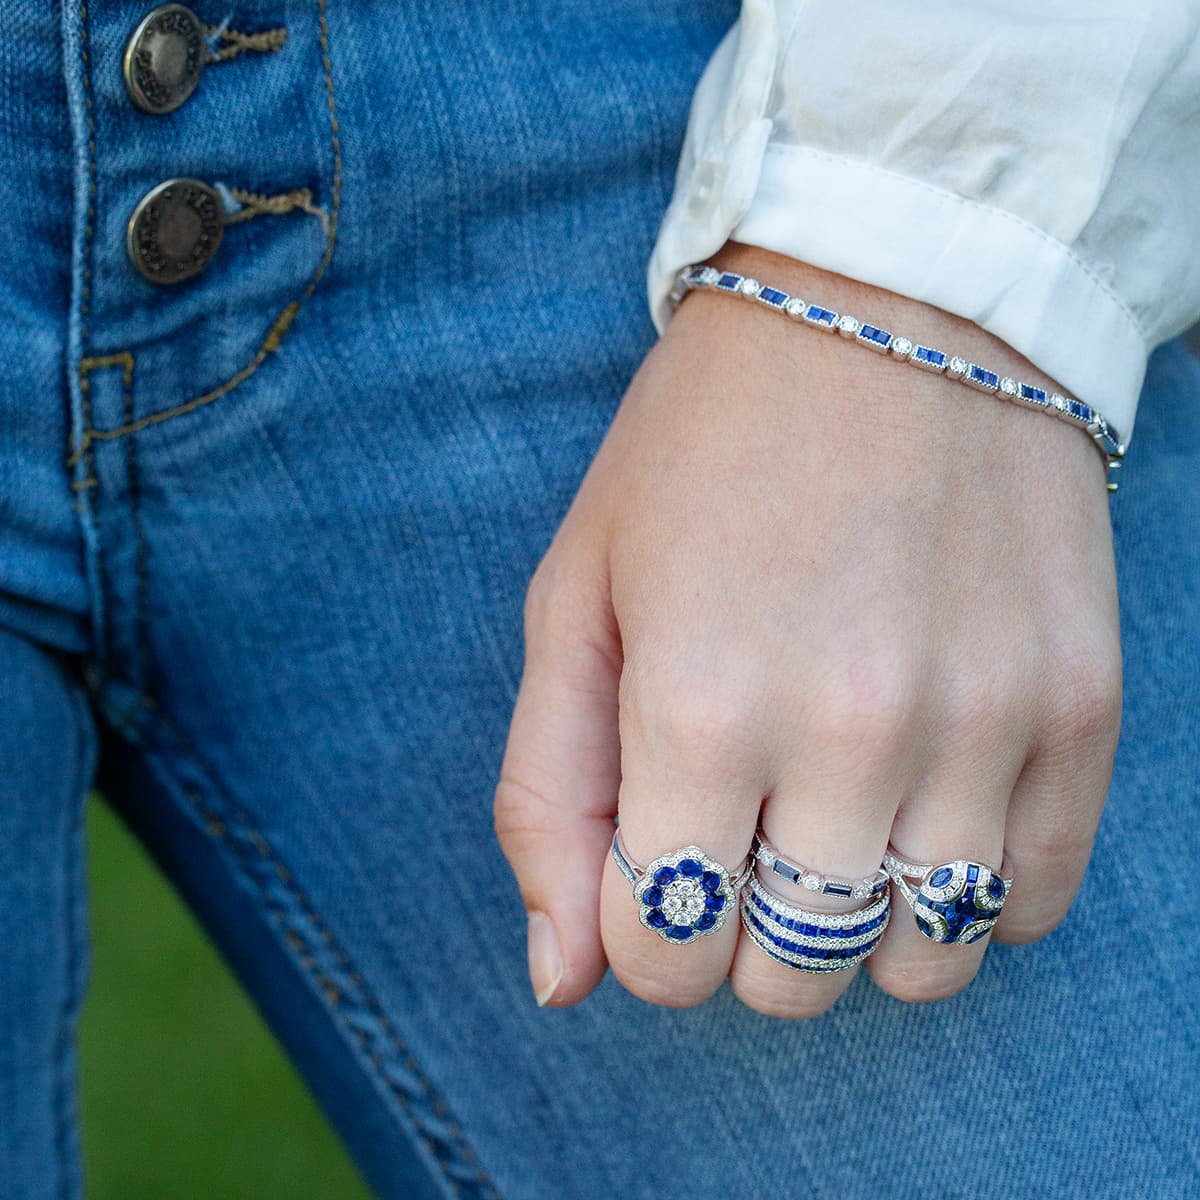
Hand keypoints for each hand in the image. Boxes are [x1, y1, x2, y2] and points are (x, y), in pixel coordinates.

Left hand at [495, 242, 1120, 1015]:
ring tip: (834, 814)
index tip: (658, 848)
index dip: (643, 927)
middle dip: (741, 932)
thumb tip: (561, 979)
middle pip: (789, 983)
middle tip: (742, 819)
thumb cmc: (699, 453)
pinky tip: (925, 797)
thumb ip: (546, 795)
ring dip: (855, 924)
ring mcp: (987, 724)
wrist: (885, 302)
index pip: (662, 960)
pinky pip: (1029, 906)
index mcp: (702, 708)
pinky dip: (967, 889)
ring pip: (918, 969)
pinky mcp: (1081, 704)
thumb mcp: (573, 599)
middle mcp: (853, 734)